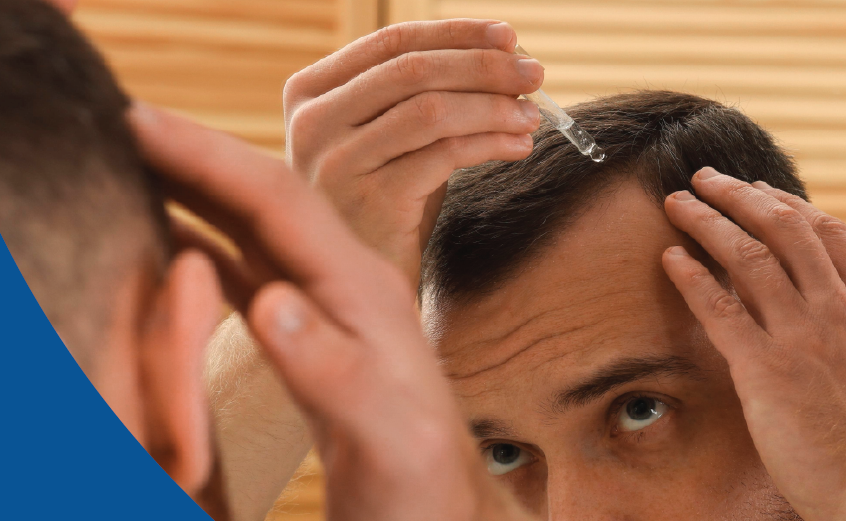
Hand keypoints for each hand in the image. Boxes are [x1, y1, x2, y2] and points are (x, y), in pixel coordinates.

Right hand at [130, 103, 530, 520]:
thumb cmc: (419, 491)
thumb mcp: (383, 437)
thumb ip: (329, 369)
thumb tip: (267, 302)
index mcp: (361, 295)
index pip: (275, 200)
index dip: (204, 154)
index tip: (136, 119)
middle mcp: (343, 285)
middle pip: (257, 195)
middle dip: (188, 151)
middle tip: (110, 117)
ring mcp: (325, 308)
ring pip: (246, 227)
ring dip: (189, 188)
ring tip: (123, 160)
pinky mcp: (307, 338)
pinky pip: (242, 272)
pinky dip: (194, 246)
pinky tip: (156, 241)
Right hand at [284, 19, 542, 282]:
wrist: (358, 293)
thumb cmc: (381, 209)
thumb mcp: (388, 139)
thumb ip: (422, 94)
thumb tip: (504, 51)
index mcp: (309, 93)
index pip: (391, 41)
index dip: (457, 34)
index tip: (509, 37)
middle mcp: (311, 122)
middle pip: (414, 70)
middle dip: (485, 66)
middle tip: (535, 74)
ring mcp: (334, 162)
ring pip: (432, 109)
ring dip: (494, 106)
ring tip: (531, 116)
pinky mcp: (369, 202)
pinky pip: (443, 154)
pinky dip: (490, 143)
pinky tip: (518, 147)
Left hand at [658, 168, 845, 519]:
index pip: (833, 239)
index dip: (793, 210)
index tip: (765, 194)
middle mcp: (843, 310)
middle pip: (785, 231)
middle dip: (742, 197)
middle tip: (710, 180)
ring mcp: (804, 335)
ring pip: (748, 258)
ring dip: (708, 223)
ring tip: (678, 204)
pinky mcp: (766, 369)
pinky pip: (720, 309)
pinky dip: (692, 279)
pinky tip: (671, 261)